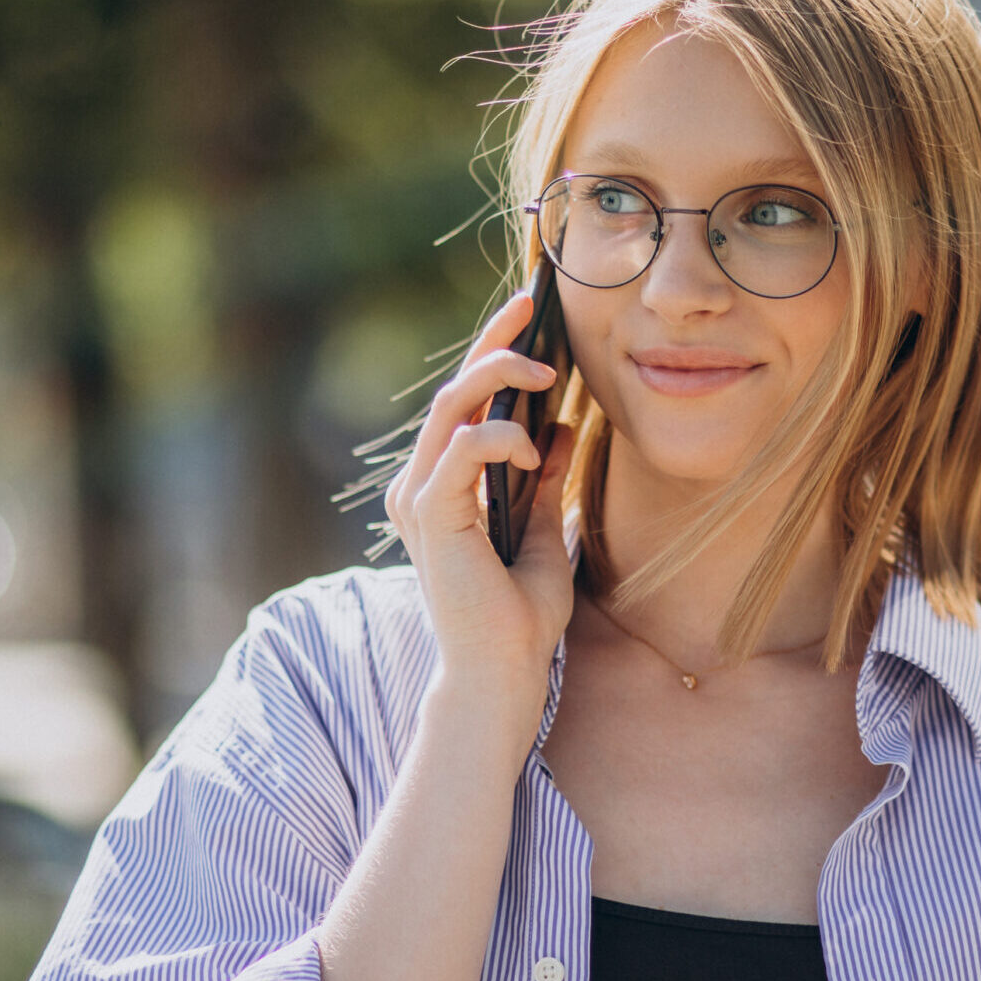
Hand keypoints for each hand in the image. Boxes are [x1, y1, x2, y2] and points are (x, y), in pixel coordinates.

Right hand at [383, 288, 577, 697]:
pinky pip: (463, 449)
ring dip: (498, 377)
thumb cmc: (518, 617)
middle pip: (452, 393)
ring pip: (450, 408)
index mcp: (441, 488)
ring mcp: (419, 499)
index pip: (463, 405)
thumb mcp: (542, 531)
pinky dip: (500, 435)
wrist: (504, 673)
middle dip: (494, 343)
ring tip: (545, 371)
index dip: (492, 354)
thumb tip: (561, 426)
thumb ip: (543, 480)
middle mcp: (420, 487)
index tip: (533, 317)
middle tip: (534, 308)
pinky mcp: (431, 516)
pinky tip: (531, 446)